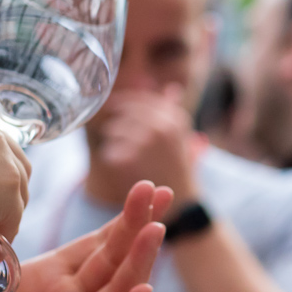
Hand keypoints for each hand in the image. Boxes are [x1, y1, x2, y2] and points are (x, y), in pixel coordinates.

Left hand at [88, 89, 198, 213]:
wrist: (182, 203)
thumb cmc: (179, 168)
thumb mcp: (182, 135)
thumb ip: (174, 110)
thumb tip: (172, 87)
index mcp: (174, 117)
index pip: (140, 99)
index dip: (125, 103)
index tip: (116, 109)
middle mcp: (161, 126)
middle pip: (123, 111)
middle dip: (118, 122)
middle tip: (118, 136)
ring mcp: (145, 142)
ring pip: (112, 130)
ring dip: (113, 140)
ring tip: (126, 154)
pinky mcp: (129, 159)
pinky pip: (108, 151)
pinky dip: (112, 159)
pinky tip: (124, 168)